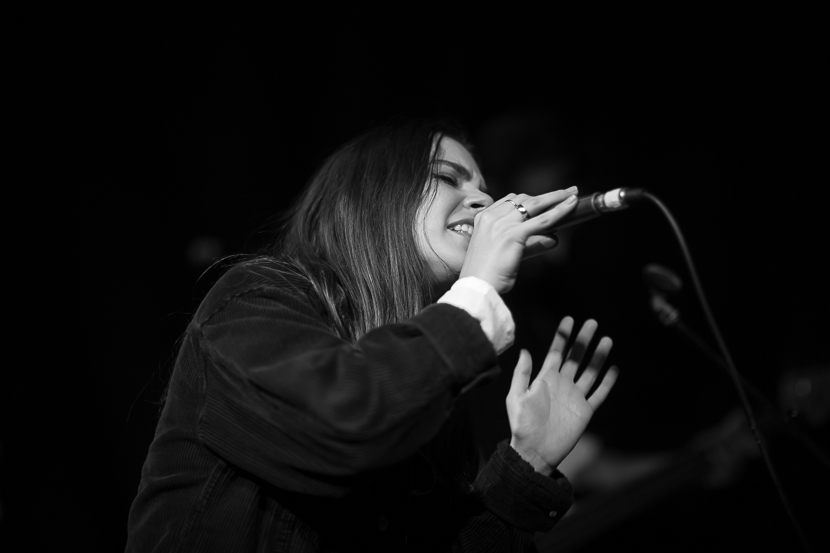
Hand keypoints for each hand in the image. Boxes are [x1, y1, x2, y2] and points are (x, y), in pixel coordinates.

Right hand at [459, 187, 578, 293]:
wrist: (476, 287)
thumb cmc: (488, 275)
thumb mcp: (506, 254)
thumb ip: (530, 244)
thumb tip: (554, 239)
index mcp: (483, 219)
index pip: (510, 200)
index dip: (530, 198)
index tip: (545, 199)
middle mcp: (491, 217)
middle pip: (523, 198)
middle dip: (546, 195)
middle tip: (567, 192)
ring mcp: (501, 224)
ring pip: (534, 204)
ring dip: (556, 197)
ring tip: (573, 194)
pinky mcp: (513, 234)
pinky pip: (543, 220)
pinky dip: (559, 211)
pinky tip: (571, 205)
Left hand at [506, 317, 618, 475]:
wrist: (534, 451)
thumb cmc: (522, 425)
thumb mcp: (516, 397)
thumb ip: (522, 374)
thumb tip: (525, 350)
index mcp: (545, 378)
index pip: (557, 352)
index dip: (563, 336)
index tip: (570, 319)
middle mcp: (562, 384)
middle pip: (576, 357)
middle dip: (584, 340)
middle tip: (593, 323)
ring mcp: (575, 396)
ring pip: (590, 372)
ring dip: (599, 357)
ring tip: (607, 340)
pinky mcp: (585, 411)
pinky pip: (599, 394)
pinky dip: (607, 382)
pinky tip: (614, 368)